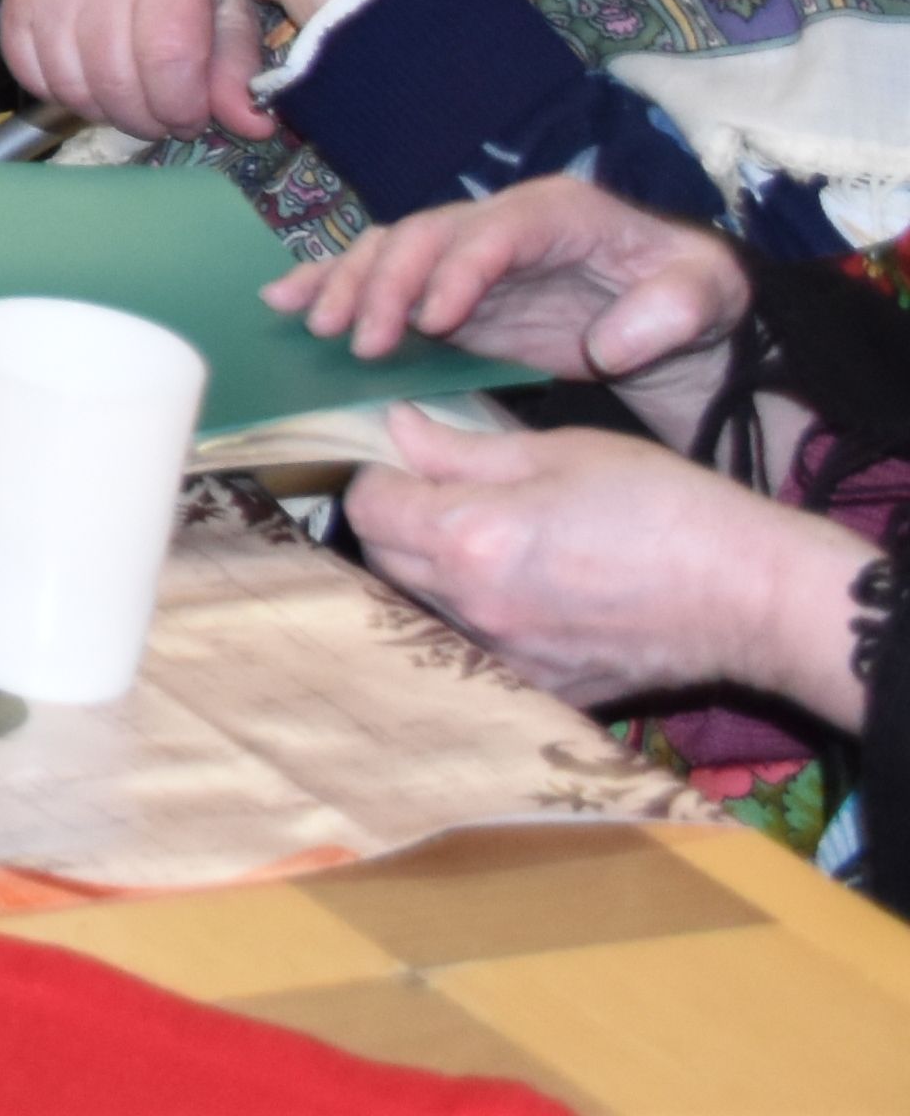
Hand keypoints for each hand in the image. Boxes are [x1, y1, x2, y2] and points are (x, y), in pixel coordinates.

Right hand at [0, 0, 274, 142]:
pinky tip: (90, 80)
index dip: (181, 108)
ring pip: (72, 87)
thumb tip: (254, 127)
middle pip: (116, 81)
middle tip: (162, 117)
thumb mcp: (229, 6)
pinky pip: (30, 74)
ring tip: (129, 99)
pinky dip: (61, 94)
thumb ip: (238, 69)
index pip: (167, 60)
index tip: (192, 118)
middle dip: (146, 120)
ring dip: (105, 112)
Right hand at [273, 172, 749, 397]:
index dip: (458, 271)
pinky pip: (386, 282)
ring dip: (346, 285)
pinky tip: (288, 302)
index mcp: (557, 212)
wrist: (681, 311)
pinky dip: (336, 288)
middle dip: (383, 283)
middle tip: (353, 336)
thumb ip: (669, 312)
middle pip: (424, 236)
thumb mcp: (707, 294)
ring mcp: (470, 257)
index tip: (435, 322)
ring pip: (391, 252)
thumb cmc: (693, 292)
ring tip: (307, 321)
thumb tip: (608, 343)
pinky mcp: (453, 293)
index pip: (493, 233)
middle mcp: (500, 223)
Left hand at [343, 408, 870, 713]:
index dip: (378, 475)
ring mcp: (505, 657)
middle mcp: (474, 607)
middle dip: (397, 524)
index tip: (405, 463)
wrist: (750, 595)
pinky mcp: (540, 690)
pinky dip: (475, 620)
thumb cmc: (664, 507)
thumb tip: (396, 427)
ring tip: (486, 544)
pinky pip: (474, 651)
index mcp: (471, 537)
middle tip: (440, 496)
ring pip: (423, 608)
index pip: (367, 508)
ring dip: (431, 573)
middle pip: (385, 561)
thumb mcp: (560, 452)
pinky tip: (518, 594)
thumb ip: (462, 449)